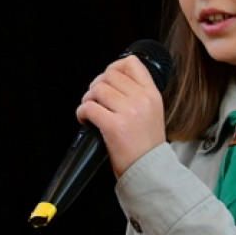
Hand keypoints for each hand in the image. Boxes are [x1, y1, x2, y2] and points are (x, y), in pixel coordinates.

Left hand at [76, 54, 166, 177]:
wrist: (150, 171)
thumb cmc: (147, 146)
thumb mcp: (153, 112)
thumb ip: (138, 94)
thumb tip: (112, 80)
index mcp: (152, 94)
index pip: (132, 63)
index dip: (114, 67)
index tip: (107, 79)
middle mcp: (141, 99)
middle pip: (109, 75)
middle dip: (97, 85)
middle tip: (95, 99)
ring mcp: (128, 112)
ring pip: (97, 89)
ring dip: (88, 99)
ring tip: (90, 110)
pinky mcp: (114, 126)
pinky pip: (89, 108)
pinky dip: (82, 113)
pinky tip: (86, 120)